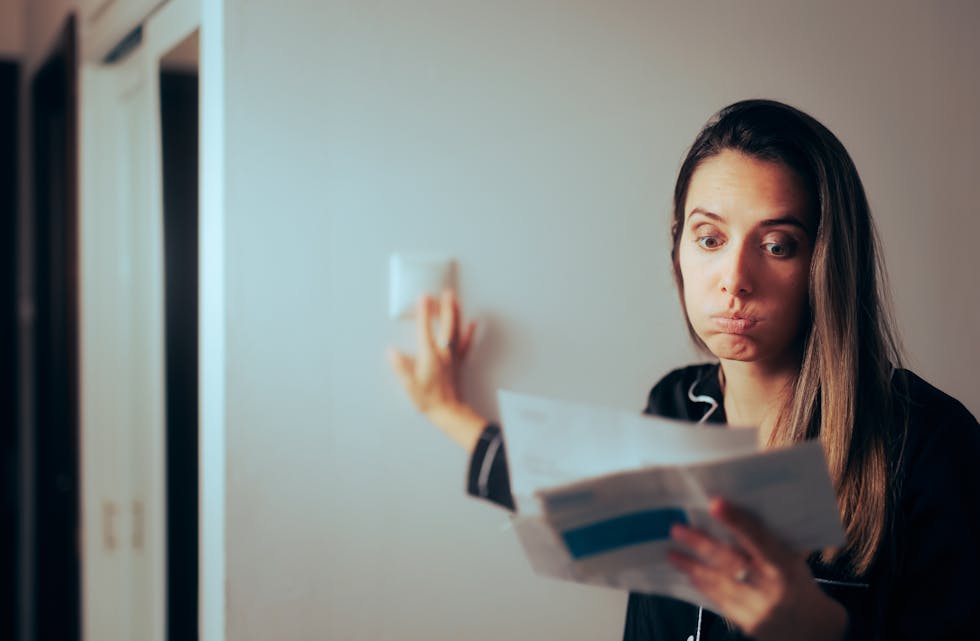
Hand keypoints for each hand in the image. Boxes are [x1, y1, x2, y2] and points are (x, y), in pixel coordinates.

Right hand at [387, 289, 485, 449]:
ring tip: (455, 299)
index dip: (424, 312)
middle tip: (445, 291)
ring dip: (455, 313)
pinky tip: (472, 322)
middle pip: (446, 324)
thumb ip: (401, 367)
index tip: (423, 297)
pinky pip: (465, 343)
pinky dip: (469, 331)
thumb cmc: (429, 400)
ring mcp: (453, 356)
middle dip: (444, 307)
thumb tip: (392, 352)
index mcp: (429, 356)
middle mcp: (443, 352)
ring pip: (456, 330)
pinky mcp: (459, 362)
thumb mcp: (410, 385)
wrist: (449, 412)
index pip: (425, 329)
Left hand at [667, 498, 847, 640]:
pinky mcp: (748, 623)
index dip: (737, 521)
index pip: (759, 539)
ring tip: (672, 553)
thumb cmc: (799, 585)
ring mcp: (758, 608)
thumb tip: (734, 514)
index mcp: (786, 566)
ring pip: (719, 582)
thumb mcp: (792, 561)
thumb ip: (768, 544)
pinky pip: (720, 601)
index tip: (715, 504)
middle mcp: (771, 587)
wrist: (816, 631)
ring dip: (692, 566)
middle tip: (677, 529)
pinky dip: (703, 585)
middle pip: (731, 561)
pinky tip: (689, 573)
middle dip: (701, 544)